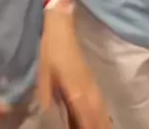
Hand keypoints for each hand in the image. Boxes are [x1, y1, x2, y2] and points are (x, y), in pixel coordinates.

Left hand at [42, 12, 111, 127]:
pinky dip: (102, 113)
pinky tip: (102, 119)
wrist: (61, 30)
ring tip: (104, 128)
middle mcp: (88, 89)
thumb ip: (47, 99)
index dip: (89, 127)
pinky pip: (101, 102)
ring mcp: (92, 84)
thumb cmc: (50, 52)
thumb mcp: (43, 76)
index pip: (86, 116)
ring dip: (103, 122)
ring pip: (102, 109)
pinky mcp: (92, 81)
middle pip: (99, 115)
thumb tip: (47, 117)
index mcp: (75, 90)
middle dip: (99, 126)